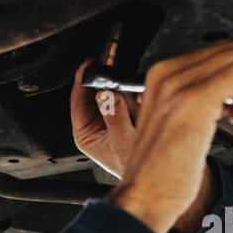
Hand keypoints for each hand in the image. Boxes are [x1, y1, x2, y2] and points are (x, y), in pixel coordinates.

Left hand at [69, 57, 140, 177]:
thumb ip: (114, 118)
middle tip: (108, 59)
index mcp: (85, 132)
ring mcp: (113, 114)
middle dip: (101, 75)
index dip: (81, 81)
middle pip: (94, 91)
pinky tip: (138, 86)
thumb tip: (106, 95)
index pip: (77, 101)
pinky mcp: (129, 109)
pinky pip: (129, 92)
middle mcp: (97, 121)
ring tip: (123, 71)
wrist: (155, 173)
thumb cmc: (133, 167)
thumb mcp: (122, 143)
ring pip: (111, 89)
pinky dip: (133, 86)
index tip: (87, 65)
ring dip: (118, 79)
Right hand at [100, 41, 232, 232]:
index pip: (214, 52)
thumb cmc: (158, 173)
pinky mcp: (194, 99)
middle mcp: (166, 75)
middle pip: (231, 50)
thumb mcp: (172, 123)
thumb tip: (226, 88)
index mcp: (159, 76)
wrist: (144, 197)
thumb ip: (192, 98)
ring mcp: (178, 85)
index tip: (230, 106)